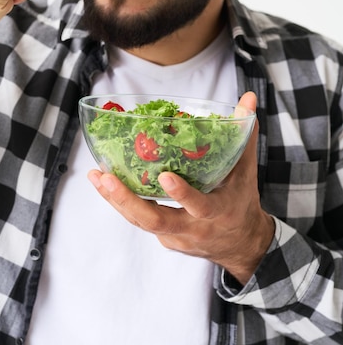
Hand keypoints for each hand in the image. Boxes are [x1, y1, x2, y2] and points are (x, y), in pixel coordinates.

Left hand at [88, 91, 274, 283]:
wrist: (242, 245)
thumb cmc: (241, 199)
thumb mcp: (246, 170)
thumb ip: (244, 134)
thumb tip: (249, 98)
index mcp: (217, 212)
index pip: (199, 205)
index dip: (182, 194)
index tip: (165, 176)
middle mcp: (193, 229)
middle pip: (155, 221)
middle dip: (128, 202)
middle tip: (106, 178)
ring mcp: (175, 236)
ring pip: (141, 222)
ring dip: (116, 200)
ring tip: (96, 176)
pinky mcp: (164, 238)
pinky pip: (140, 220)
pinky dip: (122, 203)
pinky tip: (105, 183)